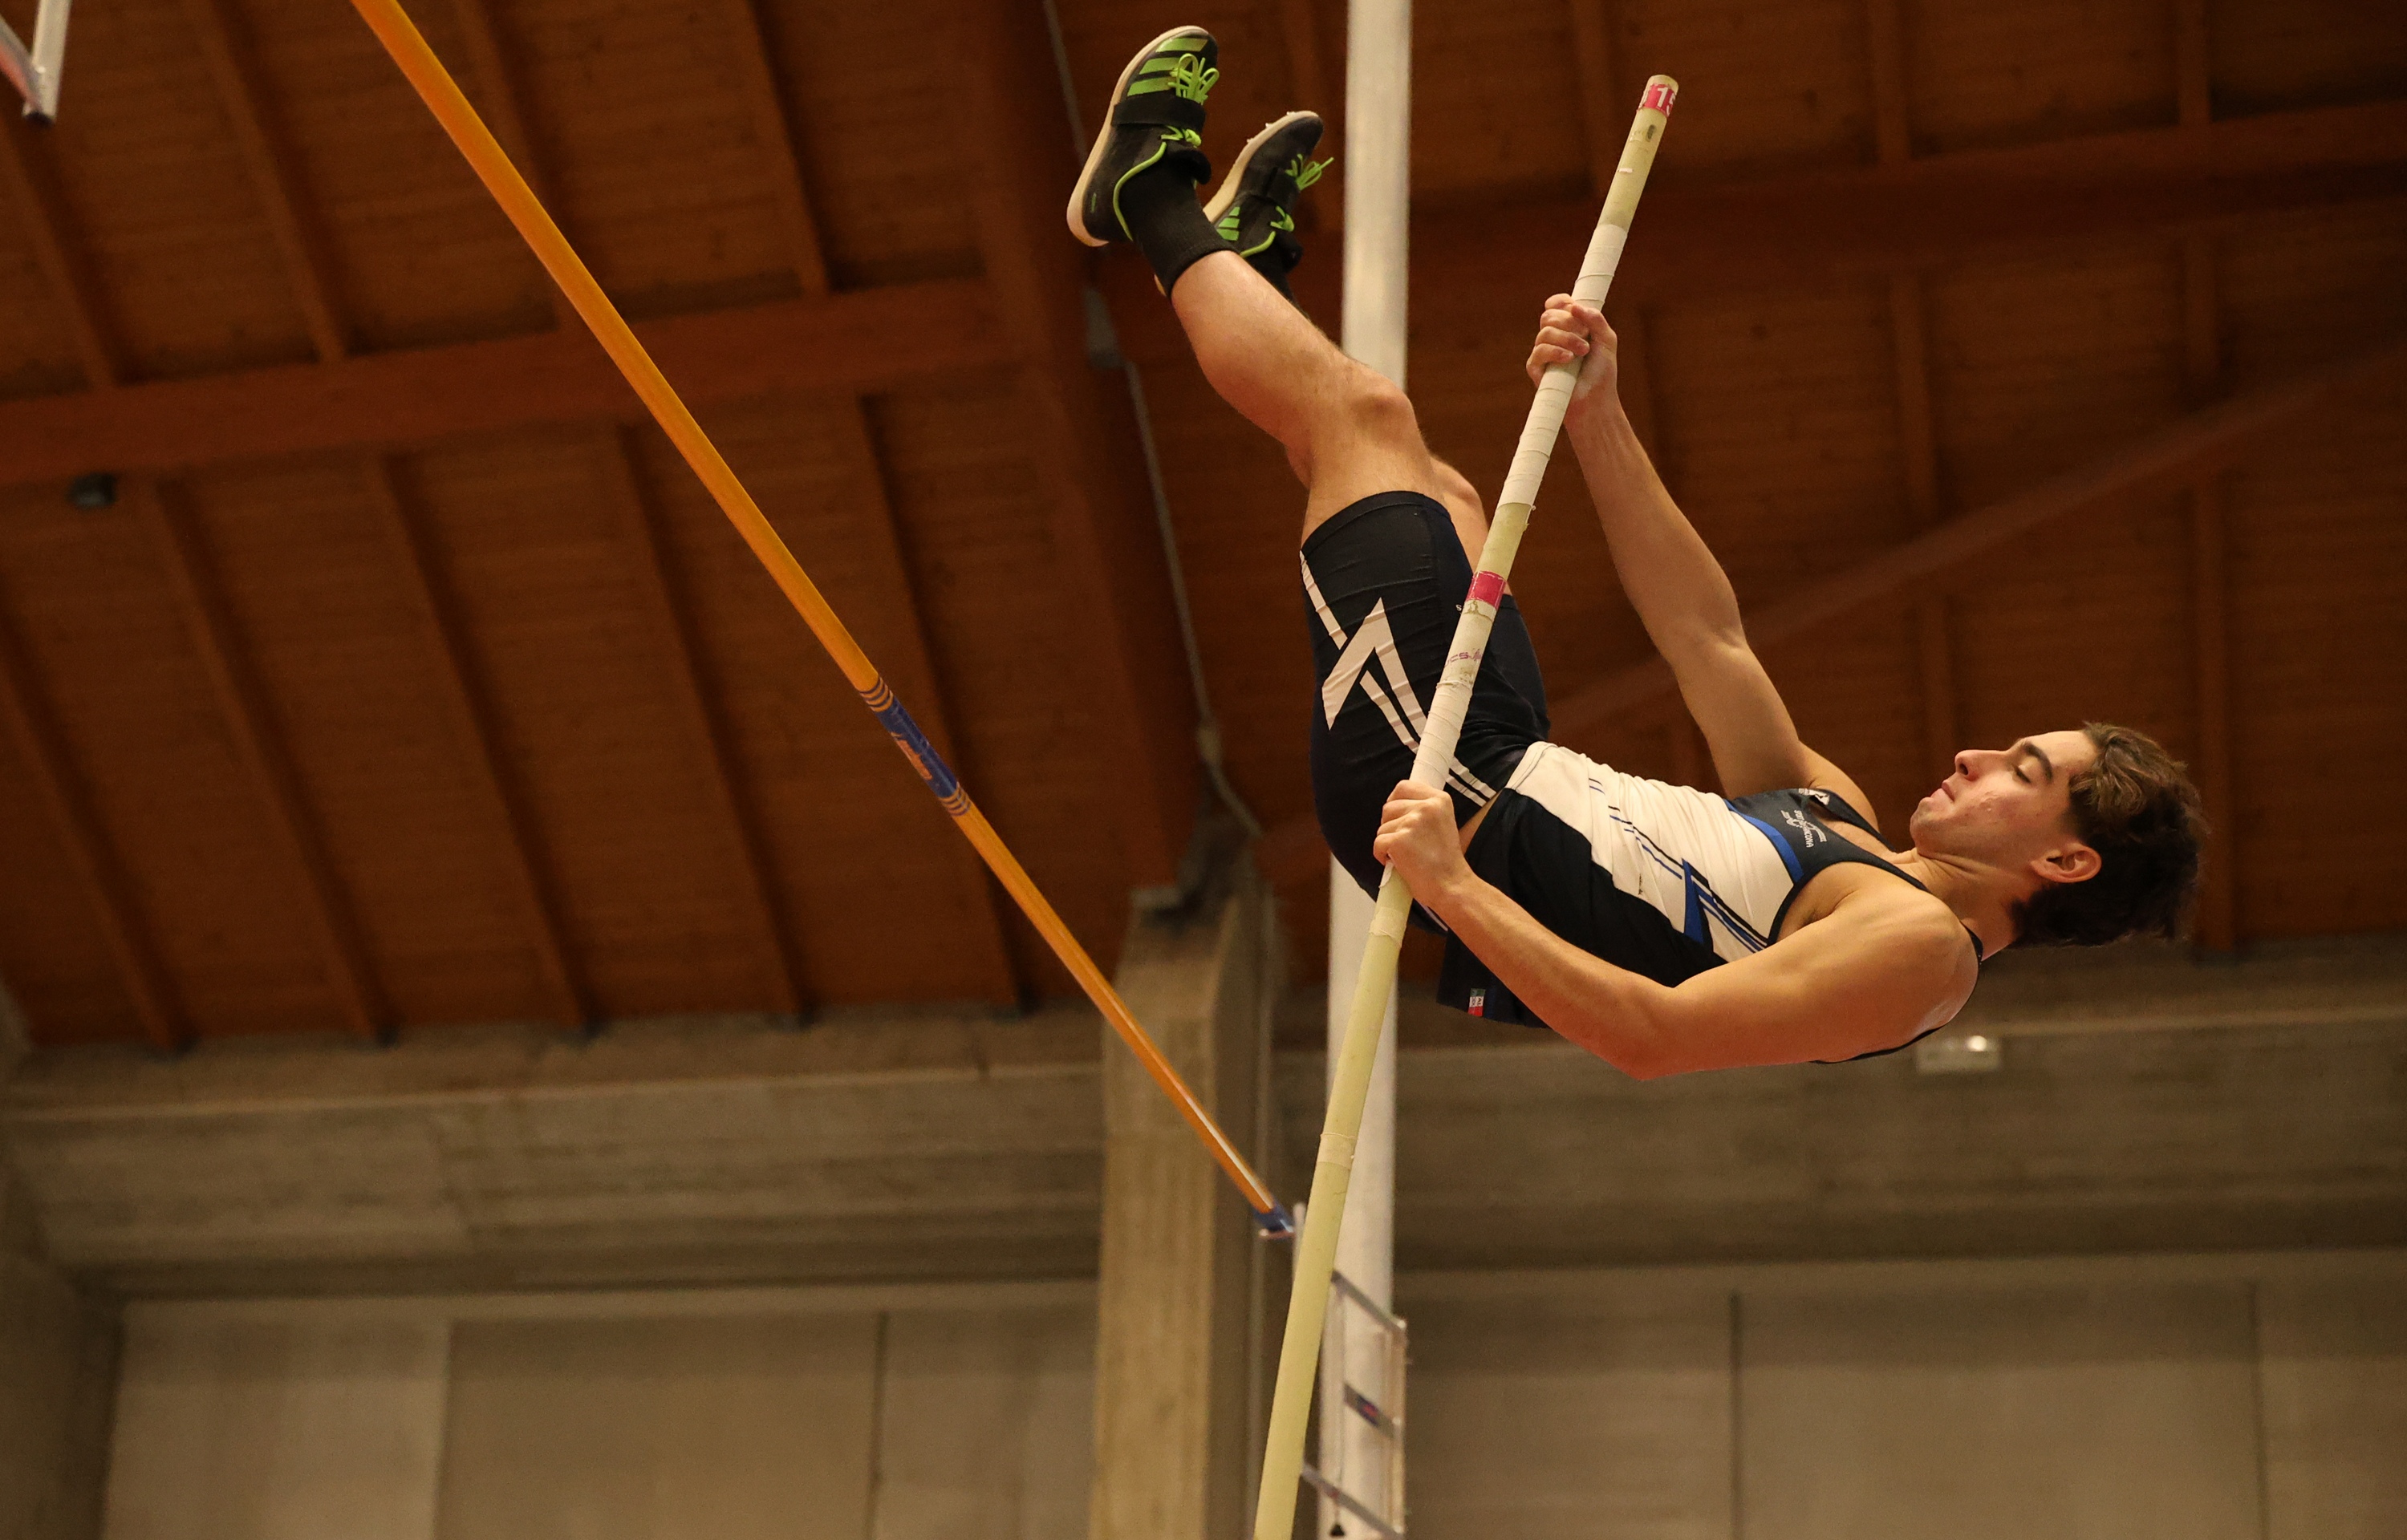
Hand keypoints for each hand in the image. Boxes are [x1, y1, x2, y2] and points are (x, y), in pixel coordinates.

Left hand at [1371, 780, 1471, 904]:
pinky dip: (1381, 855)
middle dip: (1389, 825)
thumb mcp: (1443, 822)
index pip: (1404, 787)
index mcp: (1440, 799)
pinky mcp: (1399, 840)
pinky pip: (1377, 843)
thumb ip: (1424, 810)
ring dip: (1387, 842)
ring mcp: (1412, 823)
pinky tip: (1395, 863)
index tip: (1396, 816)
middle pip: (1388, 807)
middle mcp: (1427, 807)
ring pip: (1381, 827)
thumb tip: (1395, 805)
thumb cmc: (1446, 861)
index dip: (1395, 801)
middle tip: (1403, 842)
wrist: (1452, 886)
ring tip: (1405, 855)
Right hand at [1525, 295, 1617, 424]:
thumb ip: (1596, 319)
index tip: (1574, 309)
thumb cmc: (1601, 371)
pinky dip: (1555, 352)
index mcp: (1567, 326)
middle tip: (1586, 336)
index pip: (1555, 305)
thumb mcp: (1607, 339)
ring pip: (1545, 332)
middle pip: (1549, 316)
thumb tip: (1575, 306)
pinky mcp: (1535, 368)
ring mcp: (1542, 352)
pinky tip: (1568, 359)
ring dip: (1567, 338)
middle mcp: (1552, 337)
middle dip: (1569, 323)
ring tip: (1583, 352)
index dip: (1562, 302)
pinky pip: (1539, 351)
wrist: (1596, 398)